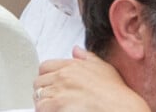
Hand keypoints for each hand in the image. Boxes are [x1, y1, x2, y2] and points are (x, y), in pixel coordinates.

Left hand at [33, 46, 150, 111]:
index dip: (45, 75)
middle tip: (51, 97)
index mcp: (72, 65)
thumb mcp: (102, 66)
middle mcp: (63, 75)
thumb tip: (75, 49)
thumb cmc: (113, 89)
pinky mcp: (58, 104)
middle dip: (43, 89)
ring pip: (38, 96)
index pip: (45, 66)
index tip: (49, 82)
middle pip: (38, 81)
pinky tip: (55, 111)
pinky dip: (44, 110)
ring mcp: (59, 90)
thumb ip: (86, 56)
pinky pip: (40, 107)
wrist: (117, 105)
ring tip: (54, 106)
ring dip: (43, 101)